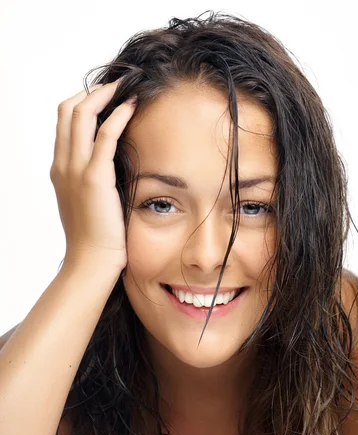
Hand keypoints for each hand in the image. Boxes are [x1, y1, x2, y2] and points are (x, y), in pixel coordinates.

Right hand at [50, 79, 135, 269]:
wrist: (91, 261)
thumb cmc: (94, 237)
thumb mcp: (87, 202)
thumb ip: (91, 180)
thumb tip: (110, 167)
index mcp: (60, 168)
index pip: (64, 121)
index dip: (83, 102)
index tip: (106, 97)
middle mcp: (63, 163)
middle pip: (68, 109)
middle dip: (93, 91)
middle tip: (118, 85)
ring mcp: (76, 169)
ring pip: (81, 114)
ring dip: (105, 94)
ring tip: (126, 87)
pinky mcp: (94, 178)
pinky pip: (105, 134)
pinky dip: (118, 115)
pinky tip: (132, 106)